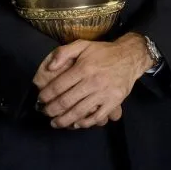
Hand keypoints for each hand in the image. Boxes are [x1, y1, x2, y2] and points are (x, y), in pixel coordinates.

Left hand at [34, 33, 150, 128]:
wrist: (130, 57)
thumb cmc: (104, 52)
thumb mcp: (83, 45)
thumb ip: (64, 52)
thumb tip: (49, 67)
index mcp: (83, 68)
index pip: (59, 86)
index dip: (46, 95)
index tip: (40, 99)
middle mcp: (93, 82)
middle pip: (66, 102)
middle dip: (51, 110)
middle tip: (45, 112)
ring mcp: (104, 93)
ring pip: (79, 112)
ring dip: (64, 121)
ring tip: (55, 123)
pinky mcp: (114, 102)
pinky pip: (97, 117)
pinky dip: (85, 123)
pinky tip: (76, 124)